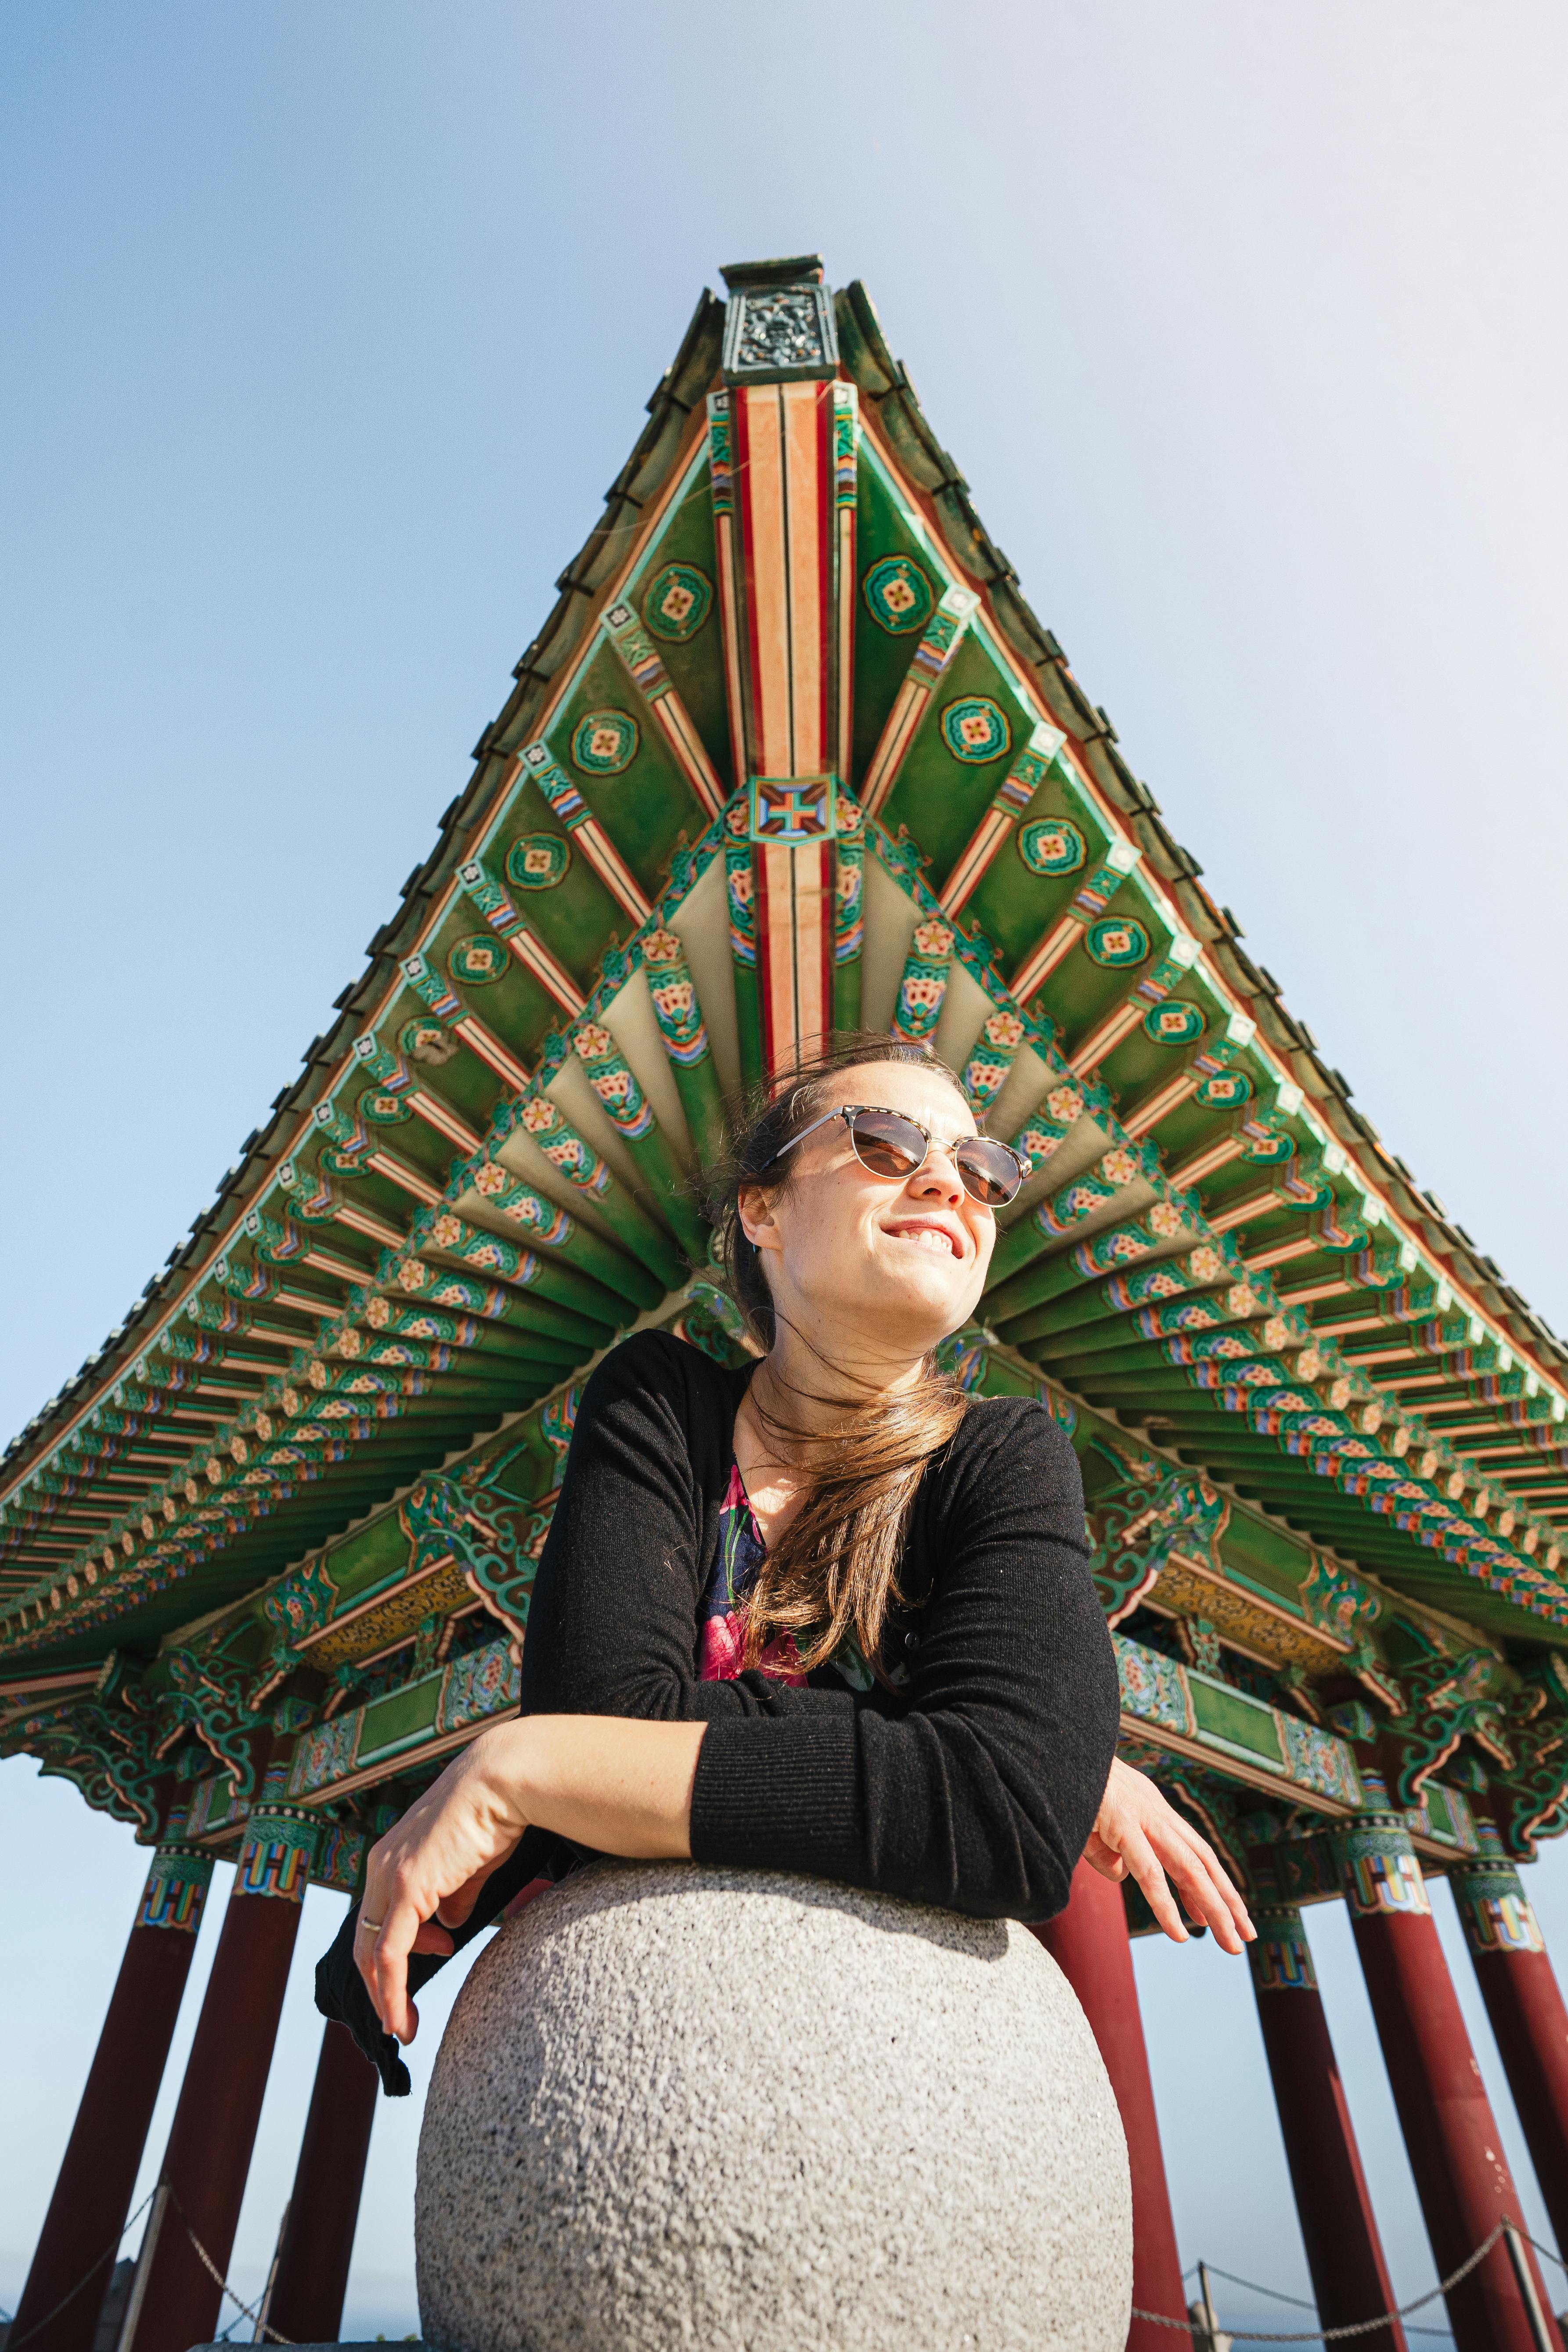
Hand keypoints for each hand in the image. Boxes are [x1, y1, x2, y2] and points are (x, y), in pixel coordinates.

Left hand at [355, 1723, 530, 2045]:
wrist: (503, 1780)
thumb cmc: (494, 1815)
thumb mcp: (470, 1865)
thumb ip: (455, 1895)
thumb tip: (449, 1923)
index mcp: (394, 1857)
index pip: (380, 1916)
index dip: (393, 1950)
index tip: (429, 1961)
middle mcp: (382, 1865)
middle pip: (366, 1939)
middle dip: (380, 1984)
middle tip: (400, 2017)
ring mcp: (390, 1876)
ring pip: (371, 1953)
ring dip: (384, 1996)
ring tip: (405, 2024)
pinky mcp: (407, 1888)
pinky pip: (389, 1955)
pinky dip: (391, 1993)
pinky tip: (402, 2019)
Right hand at [1083, 1757, 1254, 1953]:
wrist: (1051, 1752)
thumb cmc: (1067, 1788)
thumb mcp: (1093, 1827)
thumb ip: (1110, 1852)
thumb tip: (1123, 1875)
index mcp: (1151, 1808)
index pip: (1193, 1849)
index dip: (1213, 1883)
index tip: (1224, 1915)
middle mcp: (1155, 1811)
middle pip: (1203, 1861)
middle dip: (1228, 1901)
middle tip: (1246, 1937)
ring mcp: (1142, 1816)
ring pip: (1189, 1868)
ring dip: (1214, 1908)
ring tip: (1230, 1944)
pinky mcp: (1122, 1824)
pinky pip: (1149, 1871)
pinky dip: (1166, 1905)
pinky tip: (1180, 1933)